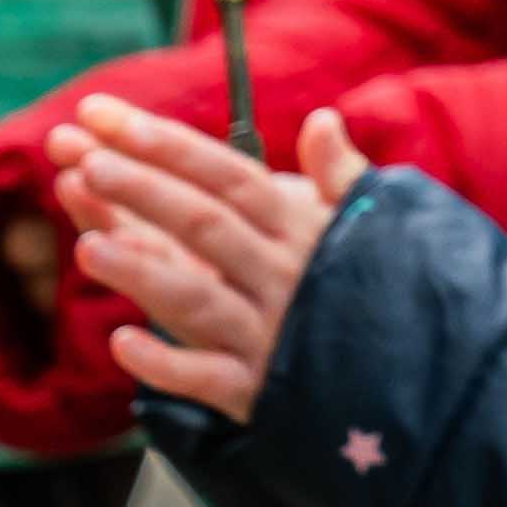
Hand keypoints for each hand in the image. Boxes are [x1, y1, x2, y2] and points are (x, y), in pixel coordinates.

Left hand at [58, 94, 363, 421]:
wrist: (422, 383)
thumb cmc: (383, 293)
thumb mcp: (367, 226)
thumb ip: (337, 175)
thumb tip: (322, 118)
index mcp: (299, 229)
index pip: (227, 175)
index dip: (165, 143)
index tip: (102, 114)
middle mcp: (281, 275)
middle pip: (204, 224)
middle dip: (143, 190)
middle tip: (85, 161)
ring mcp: (268, 334)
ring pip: (198, 299)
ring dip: (142, 272)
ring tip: (88, 247)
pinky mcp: (260, 392)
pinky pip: (210, 379)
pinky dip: (167, 365)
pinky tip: (123, 343)